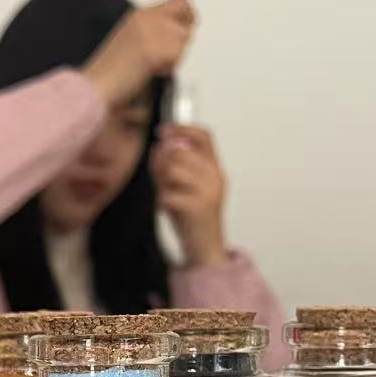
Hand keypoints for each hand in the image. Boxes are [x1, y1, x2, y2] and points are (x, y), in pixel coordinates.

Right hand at [81, 0, 194, 106]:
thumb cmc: (108, 72)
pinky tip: (151, 72)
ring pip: (184, 37)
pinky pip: (178, 57)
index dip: (187, 14)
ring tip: (152, 66)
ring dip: (175, 55)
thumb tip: (174, 33)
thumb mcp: (129, 41)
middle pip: (186, 15)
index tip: (189, 23)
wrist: (97, 86)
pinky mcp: (157, 50)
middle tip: (168, 53)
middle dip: (182, 35)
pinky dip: (168, 68)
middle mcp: (148, 18)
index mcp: (140, 15)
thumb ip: (152, 32)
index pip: (178, 2)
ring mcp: (153, 32)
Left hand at [151, 124, 227, 265]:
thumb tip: (161, 145)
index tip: (163, 131)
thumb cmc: (191, 216)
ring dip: (161, 181)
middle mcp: (216, 177)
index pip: (204, 136)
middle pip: (181, 151)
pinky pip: (167, 193)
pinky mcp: (198, 208)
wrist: (205, 248)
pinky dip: (161, 200)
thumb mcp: (183, 186)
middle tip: (159, 179)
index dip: (182, 128)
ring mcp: (209, 191)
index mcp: (215, 169)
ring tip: (165, 194)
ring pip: (173, 169)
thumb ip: (173, 166)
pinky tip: (166, 209)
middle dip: (162, 162)